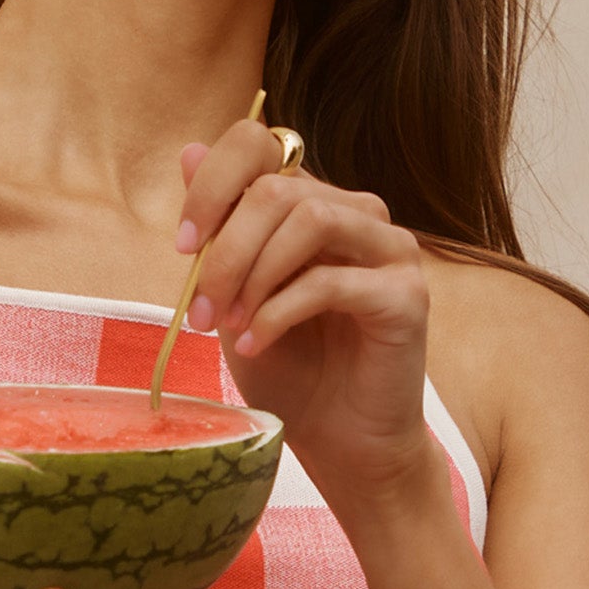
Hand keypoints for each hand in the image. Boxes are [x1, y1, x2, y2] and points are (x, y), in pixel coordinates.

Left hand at [177, 118, 431, 523]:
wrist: (343, 444)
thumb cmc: (292, 373)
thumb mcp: (234, 296)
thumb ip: (220, 230)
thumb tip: (189, 150)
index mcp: (315, 204)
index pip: (264, 144)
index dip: (213, 184)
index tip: (182, 246)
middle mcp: (357, 214)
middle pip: (279, 188)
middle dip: (225, 251)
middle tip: (200, 312)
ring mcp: (390, 250)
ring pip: (309, 219)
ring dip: (254, 275)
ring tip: (229, 327)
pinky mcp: (406, 294)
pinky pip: (331, 280)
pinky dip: (279, 312)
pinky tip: (257, 344)